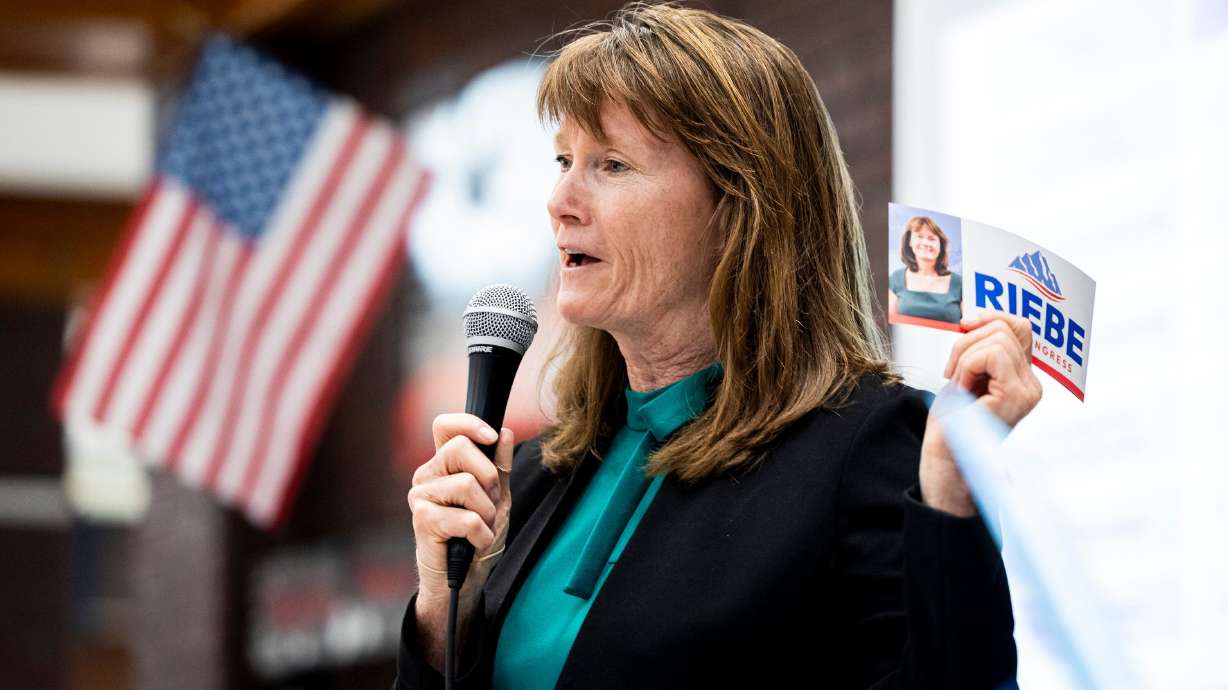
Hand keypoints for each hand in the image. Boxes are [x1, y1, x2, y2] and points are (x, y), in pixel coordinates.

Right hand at [408, 414, 513, 599]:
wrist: (464, 578)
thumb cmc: (476, 535)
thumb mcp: (498, 497)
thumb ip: (500, 465)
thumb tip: (505, 432)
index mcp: (444, 464)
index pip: (445, 426)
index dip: (469, 424)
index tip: (491, 437)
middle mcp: (428, 475)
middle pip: (460, 447)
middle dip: (488, 477)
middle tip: (488, 504)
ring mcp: (421, 496)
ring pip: (467, 483)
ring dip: (487, 512)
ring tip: (481, 527)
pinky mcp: (423, 520)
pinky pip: (467, 517)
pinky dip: (481, 534)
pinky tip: (475, 543)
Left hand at [919, 312, 1042, 515]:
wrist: (944, 456)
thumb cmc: (951, 420)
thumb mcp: (965, 373)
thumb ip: (979, 346)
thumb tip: (977, 315)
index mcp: (1022, 375)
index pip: (1019, 325)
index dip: (990, 316)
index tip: (964, 326)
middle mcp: (1032, 383)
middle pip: (1006, 327)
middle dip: (968, 340)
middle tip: (953, 371)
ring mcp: (1028, 390)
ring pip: (996, 338)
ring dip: (964, 356)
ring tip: (958, 384)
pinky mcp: (1017, 396)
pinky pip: (990, 354)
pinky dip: (967, 365)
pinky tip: (962, 389)